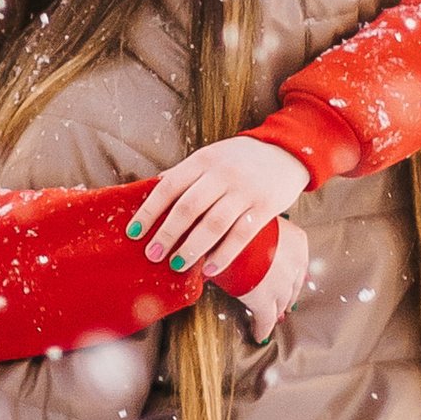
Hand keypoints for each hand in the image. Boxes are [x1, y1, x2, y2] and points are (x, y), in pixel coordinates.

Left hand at [130, 134, 310, 279]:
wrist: (286, 150)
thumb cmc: (240, 159)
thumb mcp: (211, 157)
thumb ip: (185, 173)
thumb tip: (153, 188)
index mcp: (203, 160)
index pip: (169, 186)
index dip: (148, 211)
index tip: (133, 233)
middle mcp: (222, 173)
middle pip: (188, 207)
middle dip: (167, 234)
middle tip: (152, 255)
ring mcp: (245, 190)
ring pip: (214, 224)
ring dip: (192, 248)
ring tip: (177, 265)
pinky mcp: (265, 206)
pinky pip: (241, 235)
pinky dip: (223, 254)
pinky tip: (209, 269)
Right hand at [238, 218, 311, 342]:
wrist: (228, 233)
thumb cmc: (236, 220)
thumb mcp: (256, 220)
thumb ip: (258, 232)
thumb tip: (247, 235)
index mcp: (297, 241)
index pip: (299, 264)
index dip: (294, 277)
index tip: (294, 283)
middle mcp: (294, 264)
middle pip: (292, 286)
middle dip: (287, 296)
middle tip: (284, 305)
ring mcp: (281, 284)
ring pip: (281, 304)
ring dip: (277, 312)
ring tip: (272, 318)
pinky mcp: (264, 301)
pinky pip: (265, 320)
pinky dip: (263, 329)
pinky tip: (259, 335)